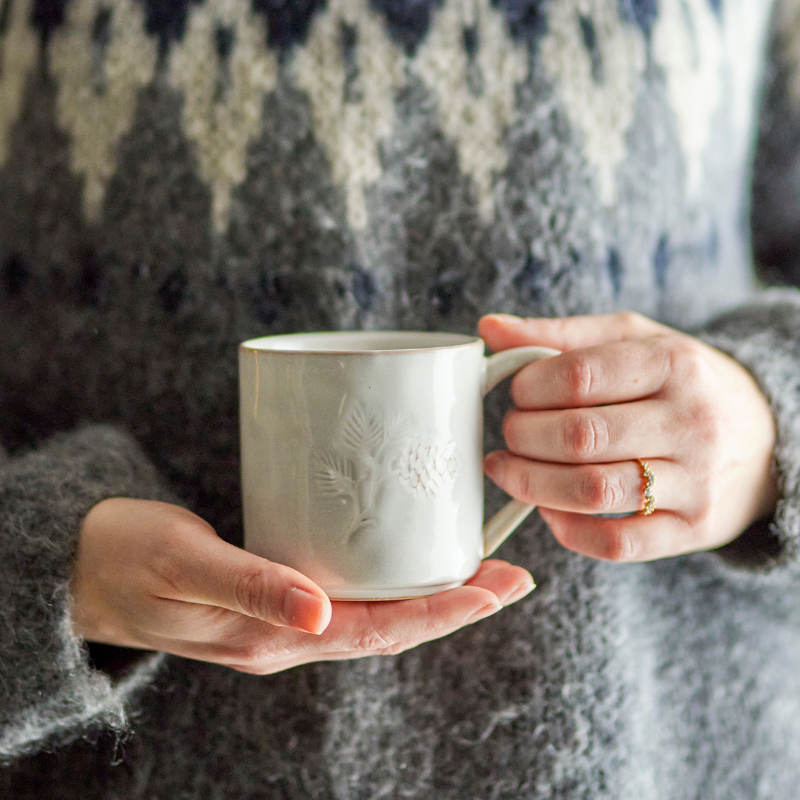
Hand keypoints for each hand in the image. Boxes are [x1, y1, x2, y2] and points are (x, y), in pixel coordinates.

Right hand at [70, 499, 533, 673]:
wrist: (87, 567)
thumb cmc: (128, 560)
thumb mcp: (183, 565)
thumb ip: (249, 587)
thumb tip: (321, 614)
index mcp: (273, 639)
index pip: (379, 632)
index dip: (442, 611)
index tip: (497, 586)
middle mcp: (289, 634)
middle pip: (391, 626)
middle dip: (455, 604)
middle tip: (510, 575)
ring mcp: (285, 617)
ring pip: (375, 612)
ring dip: (429, 591)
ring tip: (475, 565)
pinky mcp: (276, 590)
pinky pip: (348, 591)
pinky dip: (388, 576)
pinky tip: (405, 553)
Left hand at [479, 312, 778, 561]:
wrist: (762, 436)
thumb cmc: (679, 382)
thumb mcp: (632, 340)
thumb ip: (560, 335)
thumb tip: (490, 328)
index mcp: (674, 364)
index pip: (579, 376)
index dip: (528, 387)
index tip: (516, 392)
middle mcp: (692, 422)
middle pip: (580, 436)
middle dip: (522, 436)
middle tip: (509, 433)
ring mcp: (696, 481)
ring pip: (593, 491)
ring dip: (532, 484)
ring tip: (508, 469)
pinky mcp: (693, 529)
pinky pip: (618, 543)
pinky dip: (568, 531)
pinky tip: (547, 510)